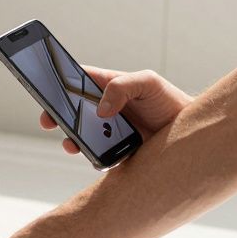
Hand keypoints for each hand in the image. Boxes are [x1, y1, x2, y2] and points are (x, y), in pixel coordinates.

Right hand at [40, 67, 192, 153]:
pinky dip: (92, 157)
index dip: (58, 82)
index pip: (78, 80)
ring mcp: (108, 131)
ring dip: (71, 139)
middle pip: (72, 110)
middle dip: (56, 114)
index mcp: (109, 87)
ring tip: (71, 143)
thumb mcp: (148, 83)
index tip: (45, 87)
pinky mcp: (115, 152)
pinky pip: (97, 155)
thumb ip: (123, 86)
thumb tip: (101, 109)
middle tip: (48, 120)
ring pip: (81, 135)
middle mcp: (105, 109)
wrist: (191, 135)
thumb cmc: (170, 102)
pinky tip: (95, 157)